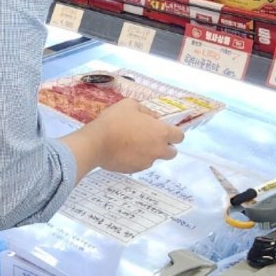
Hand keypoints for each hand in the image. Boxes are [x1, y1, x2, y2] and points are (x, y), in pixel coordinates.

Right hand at [64, 99, 183, 176]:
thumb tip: (153, 117)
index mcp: (161, 133)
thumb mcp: (130, 105)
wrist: (96, 143)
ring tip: (132, 144)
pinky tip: (123, 151)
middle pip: (172, 153)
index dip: (174, 133)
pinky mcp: (134, 170)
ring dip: (149, 152)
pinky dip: (135, 159)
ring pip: (154, 158)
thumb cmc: (114, 120)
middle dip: (165, 146)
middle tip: (151, 138)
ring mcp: (146, 162)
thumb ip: (146, 111)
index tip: (165, 129)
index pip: (180, 136)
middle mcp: (158, 150)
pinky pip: (140, 164)